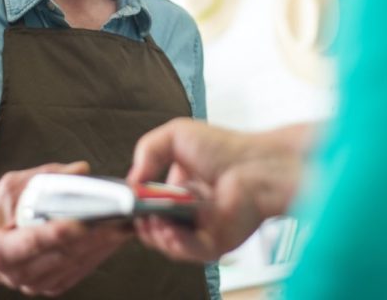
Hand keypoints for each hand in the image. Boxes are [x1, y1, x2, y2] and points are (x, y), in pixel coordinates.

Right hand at [0, 162, 130, 295]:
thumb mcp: (9, 188)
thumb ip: (45, 177)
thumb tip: (82, 170)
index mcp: (0, 249)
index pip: (34, 241)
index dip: (60, 231)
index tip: (85, 221)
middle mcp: (18, 272)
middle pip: (63, 253)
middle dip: (97, 234)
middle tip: (123, 216)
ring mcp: (35, 283)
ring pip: (77, 263)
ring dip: (105, 243)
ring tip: (127, 223)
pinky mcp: (50, 285)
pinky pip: (80, 270)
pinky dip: (99, 252)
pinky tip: (115, 237)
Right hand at [127, 119, 309, 261]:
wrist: (257, 164)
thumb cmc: (226, 148)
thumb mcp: (176, 135)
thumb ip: (147, 149)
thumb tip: (132, 179)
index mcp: (179, 190)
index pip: (149, 206)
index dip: (136, 206)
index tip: (128, 201)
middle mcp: (189, 212)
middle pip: (155, 229)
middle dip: (143, 223)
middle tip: (140, 212)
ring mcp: (202, 229)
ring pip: (169, 245)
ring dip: (157, 235)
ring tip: (154, 221)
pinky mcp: (216, 243)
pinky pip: (191, 252)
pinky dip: (178, 244)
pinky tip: (171, 230)